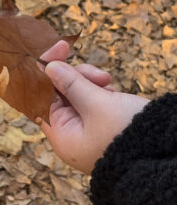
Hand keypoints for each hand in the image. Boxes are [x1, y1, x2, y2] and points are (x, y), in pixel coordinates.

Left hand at [38, 41, 148, 173]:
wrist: (164, 153)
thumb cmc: (128, 133)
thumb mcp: (98, 105)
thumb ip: (71, 84)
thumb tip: (49, 67)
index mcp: (61, 136)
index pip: (39, 98)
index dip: (45, 73)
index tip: (57, 50)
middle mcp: (70, 135)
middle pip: (58, 94)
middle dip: (75, 77)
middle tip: (98, 74)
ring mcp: (86, 131)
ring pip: (76, 95)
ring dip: (89, 83)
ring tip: (109, 84)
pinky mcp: (101, 126)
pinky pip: (91, 102)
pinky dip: (99, 92)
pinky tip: (113, 92)